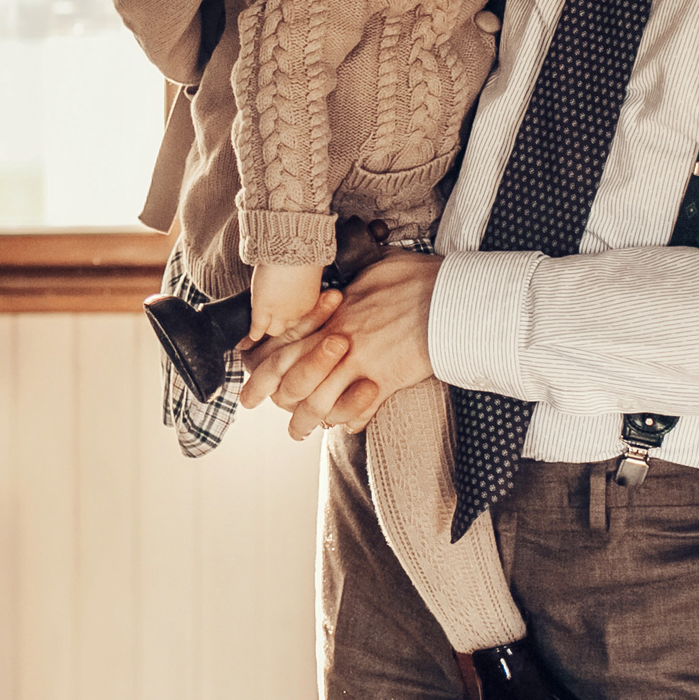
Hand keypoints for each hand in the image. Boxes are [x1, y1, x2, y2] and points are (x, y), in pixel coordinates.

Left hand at [244, 250, 440, 438]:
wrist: (450, 295)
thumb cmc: (417, 277)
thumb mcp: (376, 269)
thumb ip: (356, 284)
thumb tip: (350, 285)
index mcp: (334, 316)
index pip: (286, 343)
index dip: (261, 361)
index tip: (248, 369)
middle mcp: (340, 341)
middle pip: (293, 376)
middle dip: (269, 394)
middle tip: (255, 404)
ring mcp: (361, 362)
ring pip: (320, 400)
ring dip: (307, 419)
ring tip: (298, 430)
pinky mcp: (386, 379)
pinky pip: (358, 408)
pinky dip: (350, 420)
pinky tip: (346, 426)